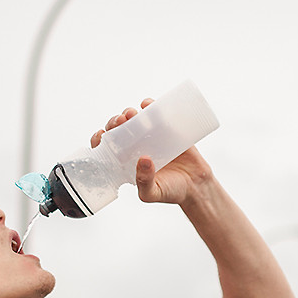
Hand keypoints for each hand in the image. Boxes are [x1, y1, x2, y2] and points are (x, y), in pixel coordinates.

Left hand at [90, 99, 212, 206]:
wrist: (196, 185)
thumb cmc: (170, 192)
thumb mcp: (152, 193)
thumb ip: (144, 182)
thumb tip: (143, 160)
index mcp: (126, 162)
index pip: (107, 148)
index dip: (100, 139)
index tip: (101, 134)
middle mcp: (136, 147)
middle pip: (118, 130)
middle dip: (115, 123)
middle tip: (120, 121)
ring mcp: (151, 137)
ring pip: (134, 120)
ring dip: (129, 113)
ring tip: (131, 114)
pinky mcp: (167, 129)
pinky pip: (156, 114)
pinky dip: (150, 106)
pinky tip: (147, 104)